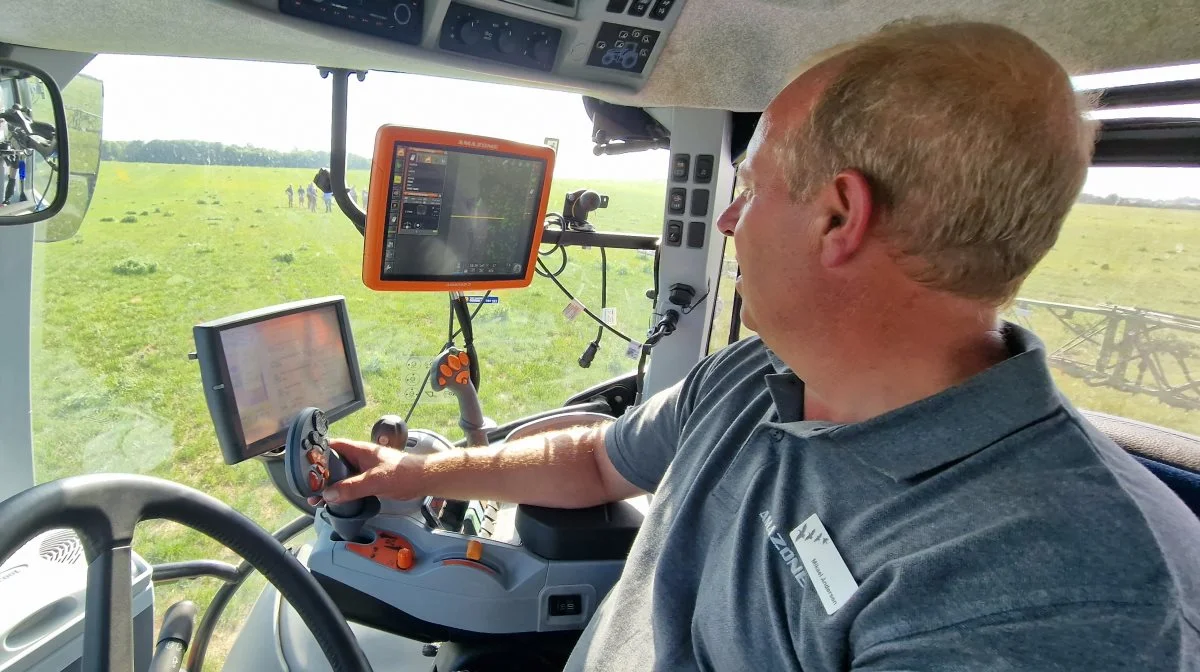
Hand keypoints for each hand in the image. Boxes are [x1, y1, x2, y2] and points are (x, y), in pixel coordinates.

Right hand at [305, 438, 424, 505]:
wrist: (423, 480)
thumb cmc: (401, 473)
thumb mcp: (374, 481)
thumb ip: (351, 487)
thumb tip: (328, 495)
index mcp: (359, 450)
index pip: (333, 446)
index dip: (318, 453)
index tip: (304, 465)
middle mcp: (360, 458)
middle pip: (335, 463)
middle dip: (321, 475)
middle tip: (308, 489)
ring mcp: (365, 469)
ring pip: (343, 476)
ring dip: (331, 486)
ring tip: (316, 499)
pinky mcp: (371, 480)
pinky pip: (352, 485)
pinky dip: (342, 492)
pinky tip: (335, 502)